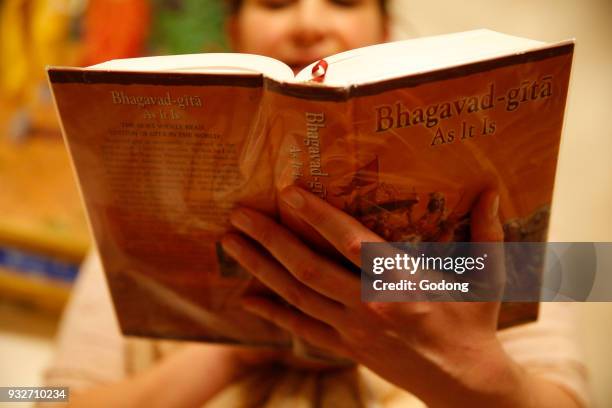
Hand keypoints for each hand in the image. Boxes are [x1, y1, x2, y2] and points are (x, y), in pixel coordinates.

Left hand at [221, 187, 532, 406]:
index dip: (318, 216)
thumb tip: (492, 189)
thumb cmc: (476, 323)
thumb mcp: (489, 277)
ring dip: (260, 269)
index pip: (352, 242)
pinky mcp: (346, 349)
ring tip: (231, 243)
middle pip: (309, 269)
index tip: (288, 191)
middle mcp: (371, 307)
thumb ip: (488, 232)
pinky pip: (302, 329)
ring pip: (297, 297)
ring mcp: (354, 332)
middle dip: (270, 240)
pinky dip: (272, 313)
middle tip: (238, 215)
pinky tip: (245, 298)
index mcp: (404, 283)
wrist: (466, 385)